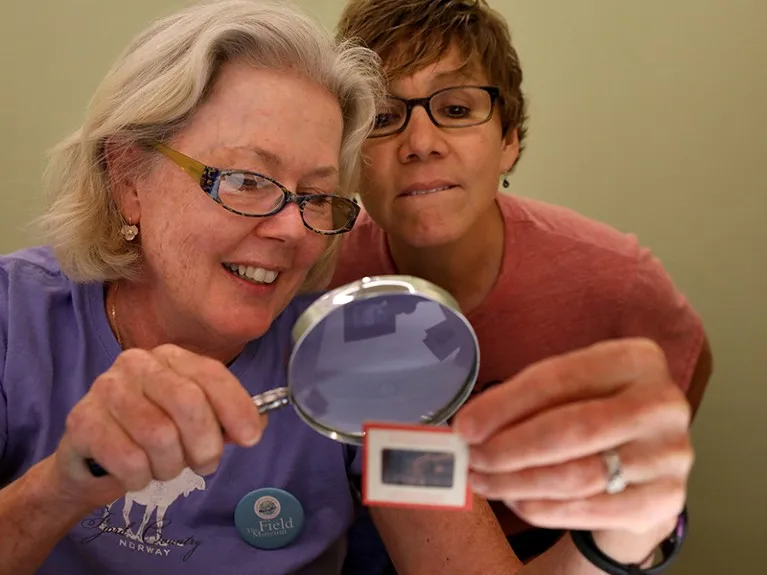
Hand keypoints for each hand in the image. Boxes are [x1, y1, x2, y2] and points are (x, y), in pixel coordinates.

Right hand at [48, 344, 265, 510]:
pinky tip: (137, 475)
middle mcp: (137, 364)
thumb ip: (225, 421)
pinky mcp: (81, 422)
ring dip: (171, 466)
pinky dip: (141, 478)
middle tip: (205, 464)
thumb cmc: (152, 435)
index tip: (250, 438)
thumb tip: (253, 427)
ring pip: (159, 435)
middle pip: (188, 401)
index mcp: (170, 357)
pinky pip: (129, 460)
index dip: (236, 407)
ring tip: (166, 468)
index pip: (211, 374)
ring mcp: (106, 389)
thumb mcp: (194, 424)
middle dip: (205, 444)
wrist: (91, 461)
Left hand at [453, 339, 691, 557]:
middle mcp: (661, 404)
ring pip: (576, 476)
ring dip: (517, 482)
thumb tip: (469, 426)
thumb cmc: (596, 412)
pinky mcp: (664, 501)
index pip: (558, 380)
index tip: (465, 426)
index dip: (504, 405)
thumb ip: (525, 400)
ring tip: (483, 480)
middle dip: (509, 448)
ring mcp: (669, 455)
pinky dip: (540, 508)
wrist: (647, 462)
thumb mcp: (570, 389)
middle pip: (570, 430)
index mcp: (636, 359)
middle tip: (471, 457)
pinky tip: (514, 499)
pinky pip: (587, 511)